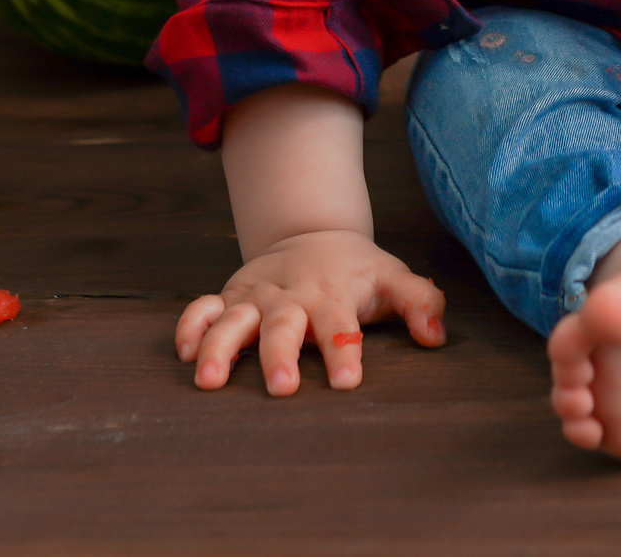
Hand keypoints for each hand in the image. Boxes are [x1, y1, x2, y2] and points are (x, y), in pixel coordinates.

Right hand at [175, 228, 446, 394]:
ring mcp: (256, 296)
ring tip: (210, 379)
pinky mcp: (230, 296)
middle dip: (280, 357)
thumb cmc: (357, 270)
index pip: (340, 325)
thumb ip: (420, 302)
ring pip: (232, 320)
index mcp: (332, 295)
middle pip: (282, 327)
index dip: (344, 351)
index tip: (348, 381)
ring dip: (219, 348)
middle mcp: (290, 297)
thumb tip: (436, 336)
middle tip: (281, 388)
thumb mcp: (393, 278)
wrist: (313, 233)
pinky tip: (184, 353)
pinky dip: (190, 326)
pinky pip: (201, 309)